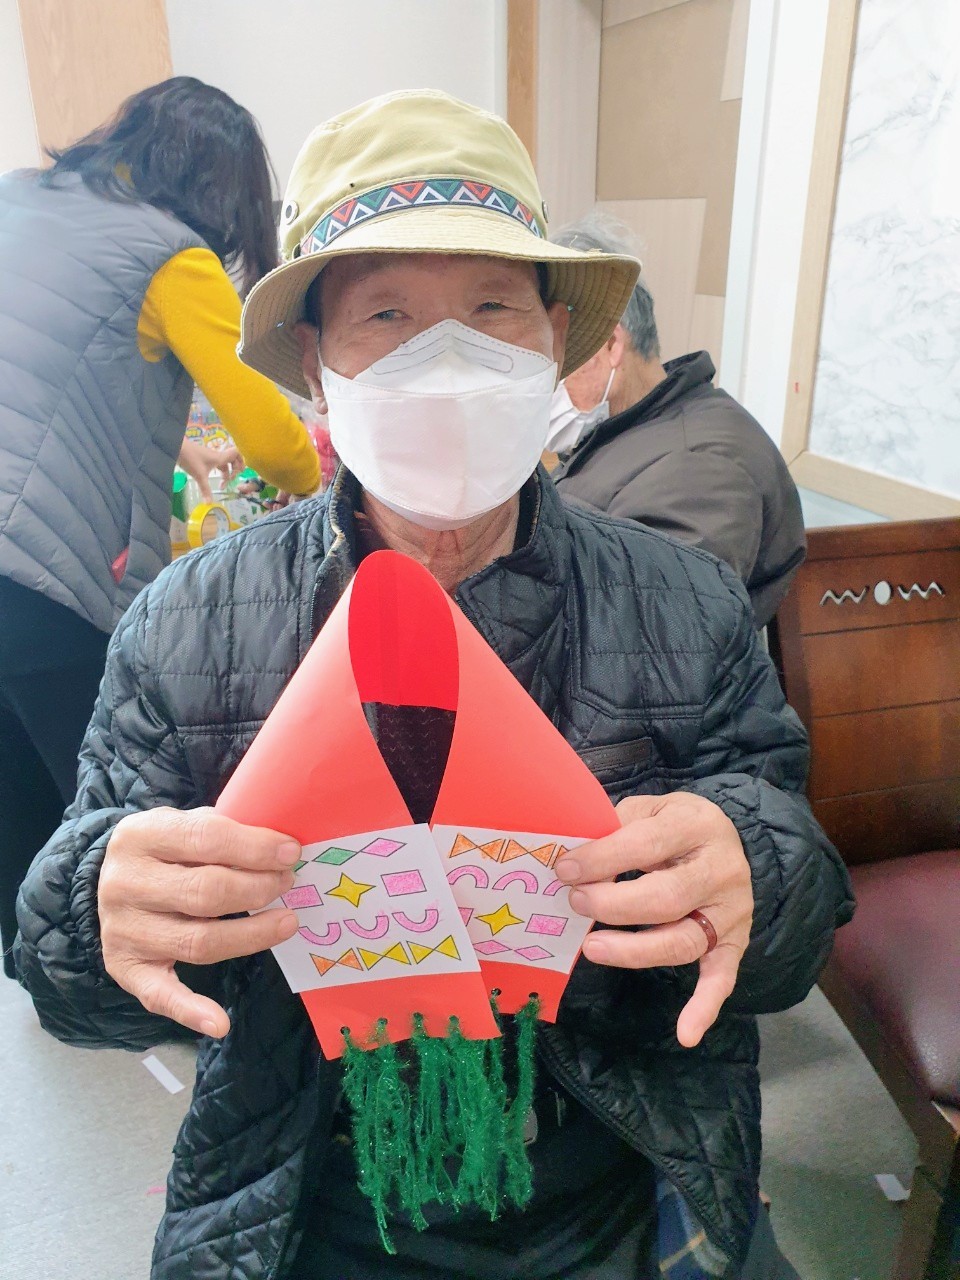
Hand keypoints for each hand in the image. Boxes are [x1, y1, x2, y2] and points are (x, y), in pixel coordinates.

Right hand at [99, 807, 300, 1036]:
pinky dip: (190, 1011)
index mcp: (141, 836)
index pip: (205, 839)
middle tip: (287, 884)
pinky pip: (159, 995)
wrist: (111, 877)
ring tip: (286, 921)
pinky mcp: (125, 967)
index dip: (254, 848)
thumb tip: (282, 850)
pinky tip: (220, 1023)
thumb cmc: (167, 849)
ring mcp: (121, 929)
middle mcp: (124, 883)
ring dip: (251, 935)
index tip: (292, 853)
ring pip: (196, 941)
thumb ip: (224, 832)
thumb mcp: (184, 823)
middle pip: (204, 893)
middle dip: (257, 889)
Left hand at [177, 440, 244, 501]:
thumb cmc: (191, 459)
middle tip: (230, 480)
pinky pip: (215, 463)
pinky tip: (212, 476)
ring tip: (221, 483)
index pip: (236, 454)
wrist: (177, 447)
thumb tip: (209, 504)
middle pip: (231, 459)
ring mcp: (209, 456)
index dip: (241, 462)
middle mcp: (216, 456)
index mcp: (219, 458)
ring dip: (225, 472)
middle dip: (233, 470)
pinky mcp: (203, 457)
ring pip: (223, 462)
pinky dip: (217, 470)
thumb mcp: (199, 476)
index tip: (238, 473)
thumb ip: (205, 490)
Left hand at [557, 793, 752, 1047]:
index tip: (565, 870)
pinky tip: (686, 1034)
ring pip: (683, 940)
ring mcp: (732, 910)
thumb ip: (616, 830)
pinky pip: (722, 977)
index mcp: (697, 824)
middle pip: (667, 897)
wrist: (725, 837)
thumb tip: (574, 863)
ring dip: (634, 950)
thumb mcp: (648, 808)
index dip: (603, 858)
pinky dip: (705, 1006)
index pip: (648, 843)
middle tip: (576, 903)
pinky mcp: (734, 942)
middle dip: (614, 905)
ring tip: (593, 948)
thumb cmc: (672, 825)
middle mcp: (723, 868)